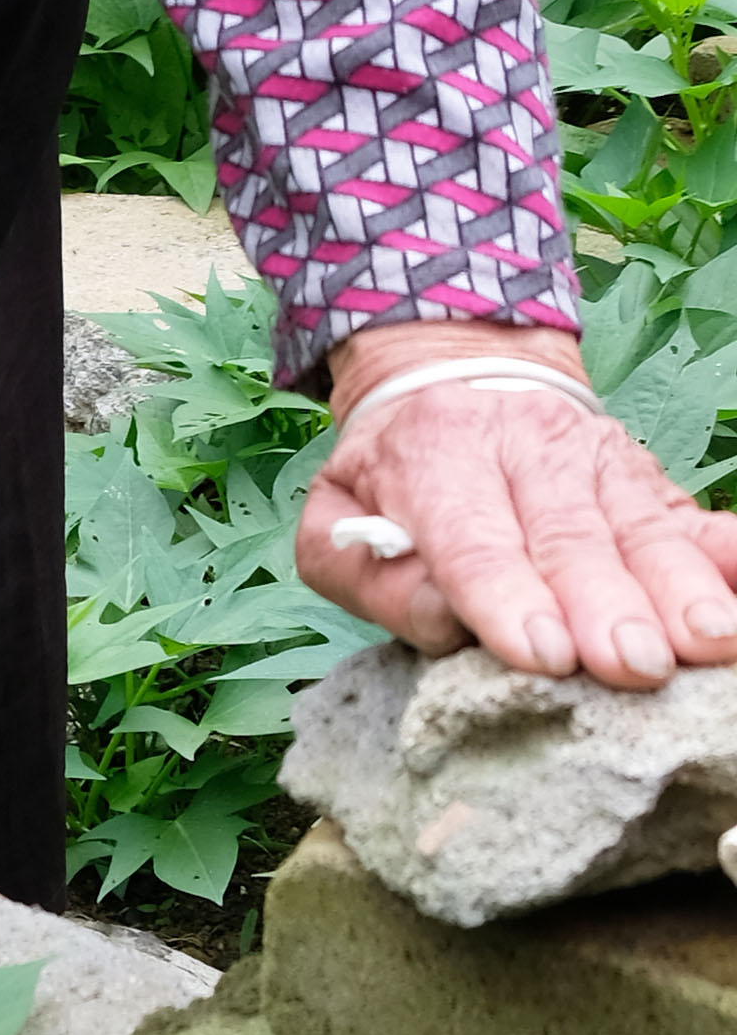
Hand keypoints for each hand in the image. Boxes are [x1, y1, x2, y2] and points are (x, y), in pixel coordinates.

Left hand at [299, 324, 736, 689]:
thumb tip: (443, 621)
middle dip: (606, 604)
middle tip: (633, 666)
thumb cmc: (393, 474)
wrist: (454, 368)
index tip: (544, 653)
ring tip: (708, 641)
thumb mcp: (335, 518)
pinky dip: (727, 550)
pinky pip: (689, 514)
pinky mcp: (644, 477)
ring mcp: (595, 457)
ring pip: (640, 526)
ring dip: (678, 586)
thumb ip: (373, 577)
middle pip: (570, 535)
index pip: (472, 536)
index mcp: (434, 453)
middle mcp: (524, 447)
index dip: (508, 595)